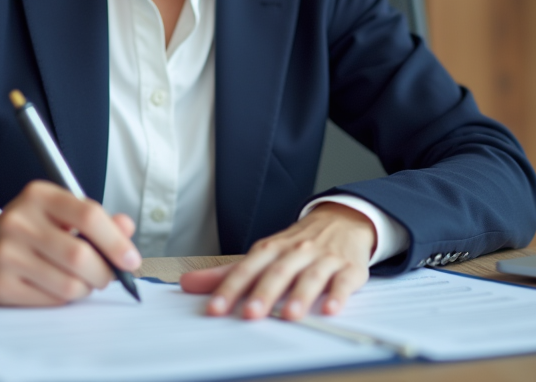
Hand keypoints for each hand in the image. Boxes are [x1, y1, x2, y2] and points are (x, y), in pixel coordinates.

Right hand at [0, 180, 140, 305]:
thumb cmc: (31, 229)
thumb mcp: (61, 213)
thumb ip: (97, 220)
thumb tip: (127, 227)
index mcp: (38, 195)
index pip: (87, 216)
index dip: (116, 241)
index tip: (131, 260)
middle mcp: (18, 221)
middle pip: (80, 256)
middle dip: (104, 272)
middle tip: (107, 275)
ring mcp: (6, 254)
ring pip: (69, 284)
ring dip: (86, 287)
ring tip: (81, 279)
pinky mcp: (1, 284)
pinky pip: (51, 300)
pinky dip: (64, 298)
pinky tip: (57, 285)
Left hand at [179, 202, 374, 319]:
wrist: (342, 220)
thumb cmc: (297, 243)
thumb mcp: (262, 253)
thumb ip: (227, 272)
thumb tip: (187, 283)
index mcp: (271, 249)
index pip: (247, 268)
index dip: (230, 288)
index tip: (215, 308)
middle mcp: (295, 252)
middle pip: (278, 272)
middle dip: (264, 293)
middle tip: (251, 314)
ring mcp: (323, 259)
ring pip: (311, 276)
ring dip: (300, 295)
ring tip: (289, 315)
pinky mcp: (348, 269)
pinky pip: (343, 281)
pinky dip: (337, 295)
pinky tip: (330, 308)